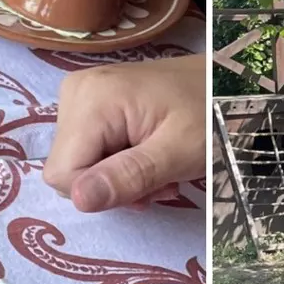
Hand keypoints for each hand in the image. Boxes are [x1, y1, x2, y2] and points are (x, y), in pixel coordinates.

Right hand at [44, 56, 204, 211]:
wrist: (221, 82)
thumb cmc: (209, 114)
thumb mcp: (178, 151)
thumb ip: (129, 176)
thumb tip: (78, 200)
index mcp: (91, 99)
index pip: (62, 174)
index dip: (102, 191)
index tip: (145, 186)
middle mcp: (75, 93)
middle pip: (69, 169)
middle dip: (113, 185)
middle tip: (159, 179)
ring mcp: (81, 96)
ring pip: (79, 165)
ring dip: (120, 178)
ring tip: (159, 167)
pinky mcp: (91, 103)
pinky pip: (90, 150)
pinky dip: (119, 163)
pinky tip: (149, 155)